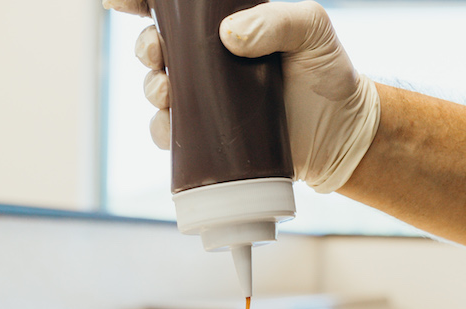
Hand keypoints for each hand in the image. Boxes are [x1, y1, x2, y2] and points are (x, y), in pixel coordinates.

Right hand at [106, 0, 378, 192]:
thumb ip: (278, 21)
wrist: (343, 134)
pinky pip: (171, 135)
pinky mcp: (210, 137)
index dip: (140, 0)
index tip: (123, 1)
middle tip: (157, 52)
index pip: (174, 6)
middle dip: (144, 45)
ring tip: (166, 92)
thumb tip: (229, 35)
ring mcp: (207, 99)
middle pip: (155, 45)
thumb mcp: (312, 30)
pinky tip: (169, 126)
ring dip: (150, 86)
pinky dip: (161, 130)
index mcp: (226, 25)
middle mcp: (209, 60)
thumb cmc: (329, 73)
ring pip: (156, 88)